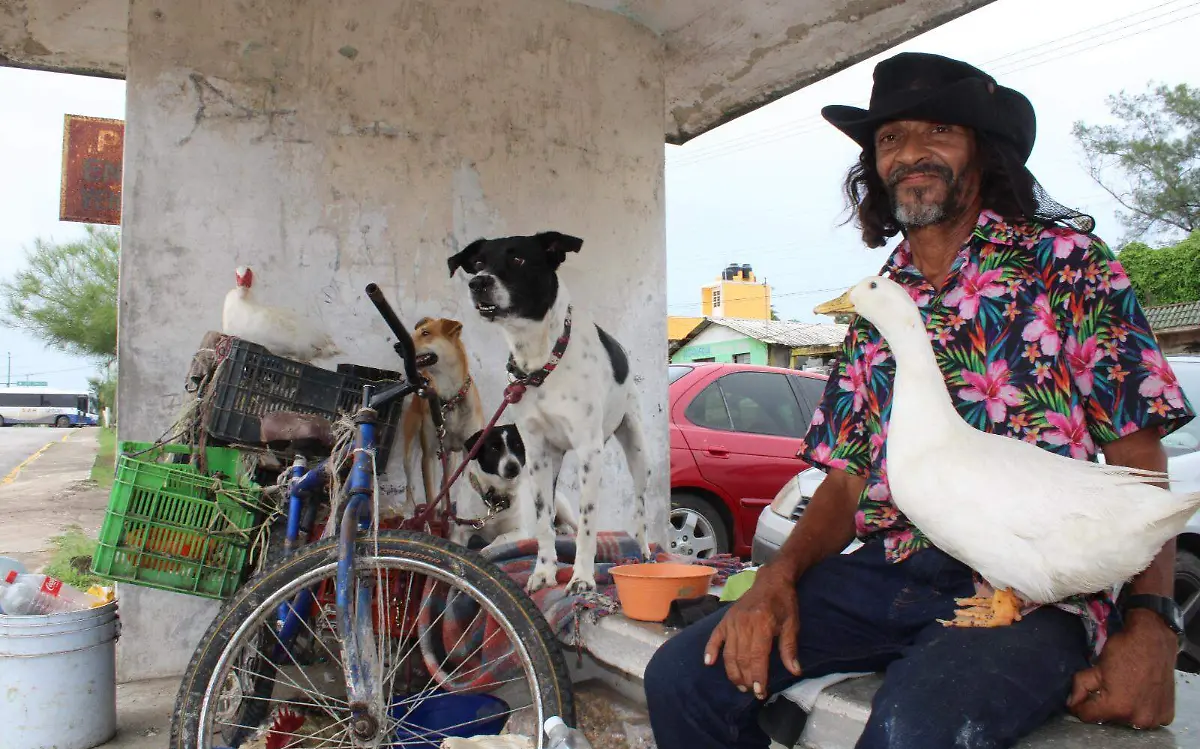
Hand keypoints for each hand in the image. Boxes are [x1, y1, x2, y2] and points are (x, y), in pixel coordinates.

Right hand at [703, 566, 802, 699]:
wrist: (771, 580)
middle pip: (741, 658)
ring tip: (740, 685)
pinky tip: (709, 663)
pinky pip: (715, 638)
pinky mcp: (725, 619)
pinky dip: (710, 651)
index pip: (757, 657)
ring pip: (729, 653)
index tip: (760, 692)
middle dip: (746, 678)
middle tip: (751, 692)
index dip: (758, 677)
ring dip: (733, 672)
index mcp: (762, 624)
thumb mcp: (792, 624)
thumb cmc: (784, 603)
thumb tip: (795, 671)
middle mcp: (744, 624)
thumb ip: (790, 648)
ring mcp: (732, 621)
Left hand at [1068, 610, 1176, 728]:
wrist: (1154, 640)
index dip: (1080, 706)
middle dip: (1102, 707)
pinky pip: (1147, 719)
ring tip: (1123, 691)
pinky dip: (1141, 710)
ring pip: (1127, 721)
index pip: (1088, 716)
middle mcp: (1138, 719)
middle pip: (1109, 720)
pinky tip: (1139, 695)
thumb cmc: (1124, 651)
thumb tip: (1072, 703)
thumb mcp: (1096, 668)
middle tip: (1106, 689)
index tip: (1079, 698)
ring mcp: (1154, 719)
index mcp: (1117, 707)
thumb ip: (1081, 687)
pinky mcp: (1167, 715)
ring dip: (1122, 710)